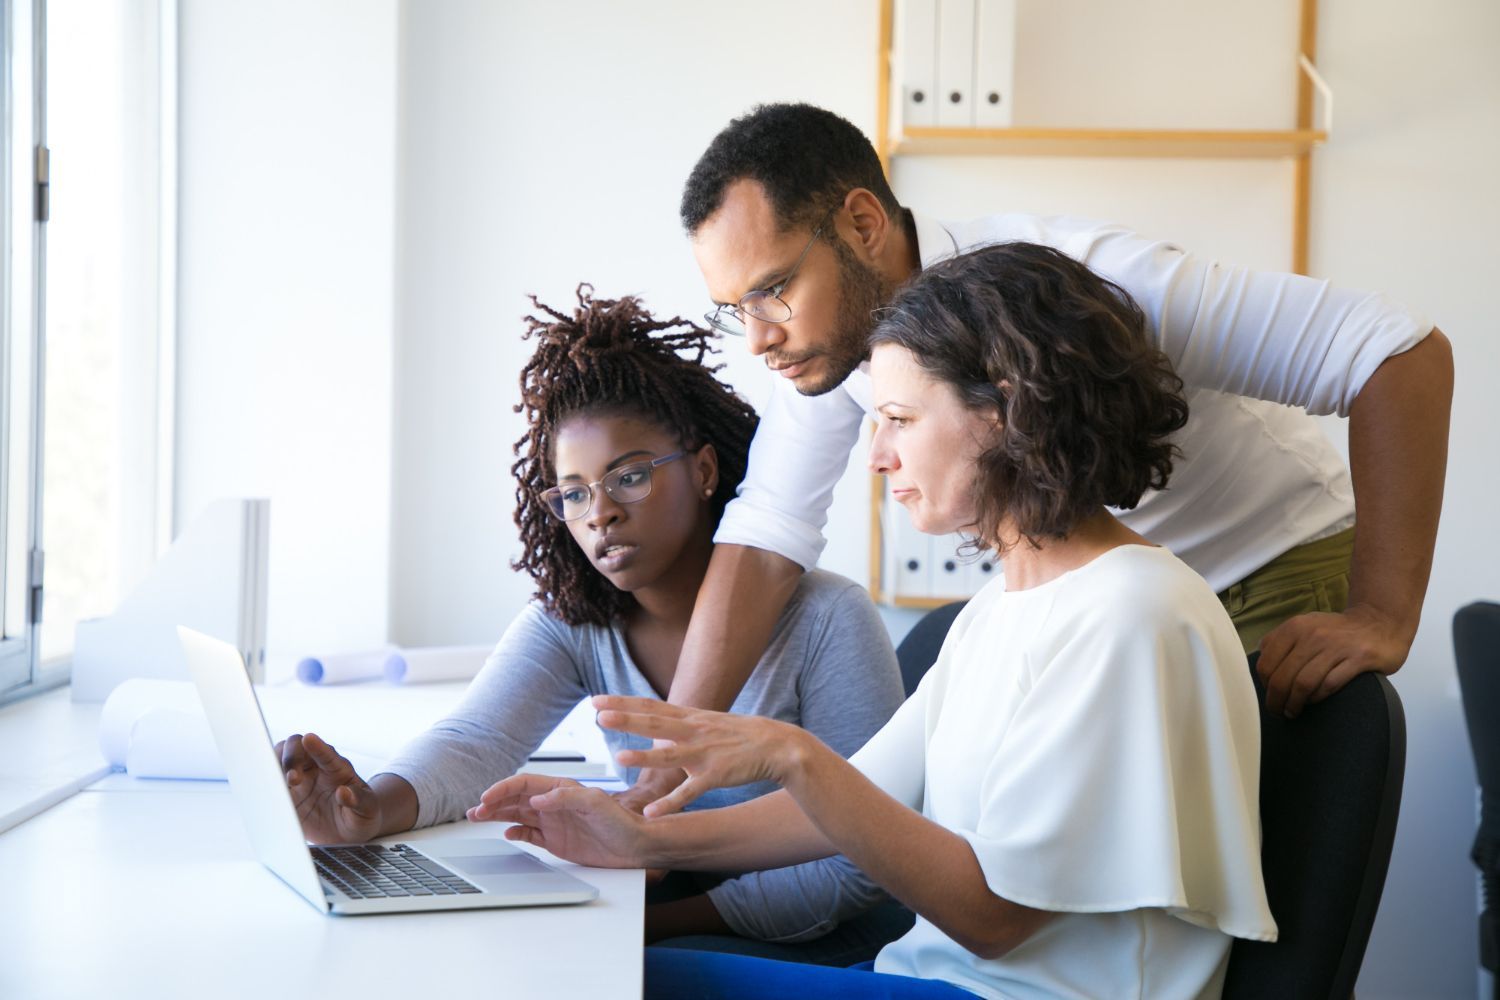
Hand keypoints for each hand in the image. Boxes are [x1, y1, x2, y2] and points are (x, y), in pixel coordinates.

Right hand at [275, 732, 383, 843]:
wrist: (347, 832)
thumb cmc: (360, 815)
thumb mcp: (367, 811)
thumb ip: (359, 801)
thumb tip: (344, 792)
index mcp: (338, 768)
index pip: (327, 753)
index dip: (318, 746)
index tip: (309, 739)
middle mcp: (316, 768)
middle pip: (297, 747)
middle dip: (291, 758)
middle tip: (292, 779)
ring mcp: (298, 779)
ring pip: (279, 758)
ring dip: (274, 766)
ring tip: (278, 784)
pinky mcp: (286, 793)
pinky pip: (271, 782)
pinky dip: (265, 782)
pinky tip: (263, 790)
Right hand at [467, 774, 644, 868]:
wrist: (636, 846)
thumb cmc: (622, 821)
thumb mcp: (596, 804)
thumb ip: (566, 798)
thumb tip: (538, 799)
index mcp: (562, 789)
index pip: (525, 784)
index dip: (504, 789)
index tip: (487, 797)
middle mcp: (555, 804)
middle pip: (516, 799)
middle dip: (494, 802)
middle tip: (475, 810)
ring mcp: (554, 822)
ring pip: (518, 816)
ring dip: (498, 816)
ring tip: (477, 817)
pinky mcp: (556, 841)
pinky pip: (529, 834)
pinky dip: (515, 833)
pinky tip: (506, 834)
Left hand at [592, 695, 810, 816]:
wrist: (777, 745)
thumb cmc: (740, 735)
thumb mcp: (706, 721)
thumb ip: (679, 723)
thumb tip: (653, 722)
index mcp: (690, 718)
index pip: (651, 707)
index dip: (623, 702)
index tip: (595, 700)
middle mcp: (694, 732)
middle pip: (655, 724)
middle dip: (627, 720)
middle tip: (599, 716)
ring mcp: (704, 754)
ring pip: (670, 756)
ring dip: (645, 757)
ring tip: (618, 758)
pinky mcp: (716, 776)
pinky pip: (689, 793)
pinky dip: (670, 804)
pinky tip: (652, 814)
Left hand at [1256, 603, 1412, 717]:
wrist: (1380, 622)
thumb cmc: (1337, 632)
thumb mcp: (1305, 626)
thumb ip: (1282, 642)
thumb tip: (1261, 667)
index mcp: (1295, 628)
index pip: (1266, 663)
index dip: (1264, 685)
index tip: (1269, 695)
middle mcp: (1313, 635)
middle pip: (1282, 677)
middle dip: (1276, 700)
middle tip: (1278, 711)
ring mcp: (1336, 647)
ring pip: (1303, 683)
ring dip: (1294, 703)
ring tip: (1292, 712)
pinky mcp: (1359, 658)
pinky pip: (1330, 684)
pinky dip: (1317, 697)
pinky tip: (1314, 702)